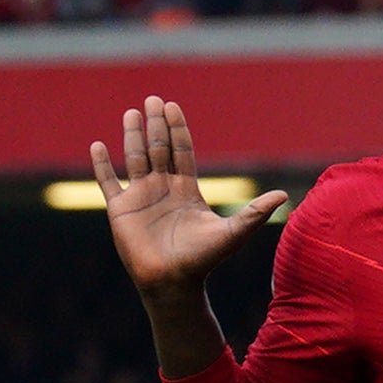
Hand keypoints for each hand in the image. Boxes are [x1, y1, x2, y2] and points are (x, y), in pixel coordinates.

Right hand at [90, 97, 287, 298]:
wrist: (174, 283)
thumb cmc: (203, 260)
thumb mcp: (233, 232)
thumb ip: (256, 213)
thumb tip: (285, 196)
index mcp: (187, 189)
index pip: (182, 151)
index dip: (178, 129)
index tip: (173, 107)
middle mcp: (163, 188)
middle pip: (159, 148)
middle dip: (156, 125)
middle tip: (153, 99)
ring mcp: (141, 197)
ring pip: (134, 158)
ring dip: (132, 135)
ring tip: (131, 112)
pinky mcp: (120, 210)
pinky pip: (108, 182)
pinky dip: (102, 165)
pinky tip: (98, 145)